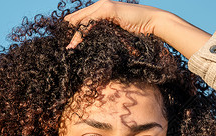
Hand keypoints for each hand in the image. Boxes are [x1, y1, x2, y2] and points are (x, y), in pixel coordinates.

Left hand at [64, 0, 210, 58]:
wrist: (154, 23)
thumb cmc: (139, 32)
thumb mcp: (118, 35)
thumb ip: (105, 36)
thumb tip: (95, 49)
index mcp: (100, 10)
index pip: (79, 19)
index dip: (71, 32)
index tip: (67, 46)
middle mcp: (99, 5)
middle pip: (74, 18)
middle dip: (67, 33)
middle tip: (61, 48)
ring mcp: (103, 5)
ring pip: (79, 20)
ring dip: (72, 35)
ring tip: (67, 49)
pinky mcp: (107, 9)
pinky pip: (88, 22)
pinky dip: (80, 33)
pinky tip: (75, 44)